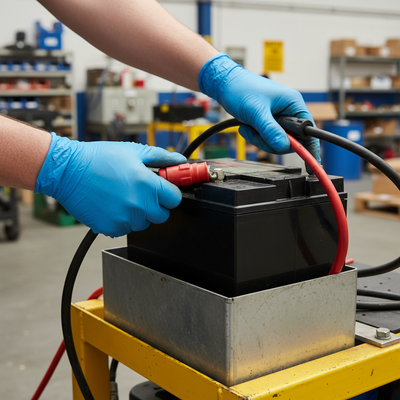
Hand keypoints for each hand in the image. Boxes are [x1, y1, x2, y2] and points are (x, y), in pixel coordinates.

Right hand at [35, 133, 186, 236]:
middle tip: (142, 193)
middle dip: (156, 205)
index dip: (169, 193)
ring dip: (139, 213)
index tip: (163, 189)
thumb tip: (179, 161)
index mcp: (147, 185)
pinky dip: (122, 220)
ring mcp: (124, 219)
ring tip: (123, 196)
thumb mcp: (133, 152)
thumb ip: (161, 157)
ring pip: (143, 223)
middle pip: (162, 215)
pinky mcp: (111, 228)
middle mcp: (138, 205)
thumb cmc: (98, 159)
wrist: (67, 171)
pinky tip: (112, 204)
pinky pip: (126, 228)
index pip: (175, 199)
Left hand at [199, 53, 320, 165]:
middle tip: (257, 134)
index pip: (307, 131)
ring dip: (261, 139)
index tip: (312, 165)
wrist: (225, 84)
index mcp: (293, 104)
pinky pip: (267, 138)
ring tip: (248, 128)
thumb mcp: (256, 112)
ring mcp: (279, 118)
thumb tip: (283, 147)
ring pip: (277, 142)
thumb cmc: (241, 90)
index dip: (309, 148)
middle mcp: (289, 111)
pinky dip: (256, 137)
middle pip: (290, 141)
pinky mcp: (268, 122)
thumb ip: (270, 130)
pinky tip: (246, 127)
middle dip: (272, 142)